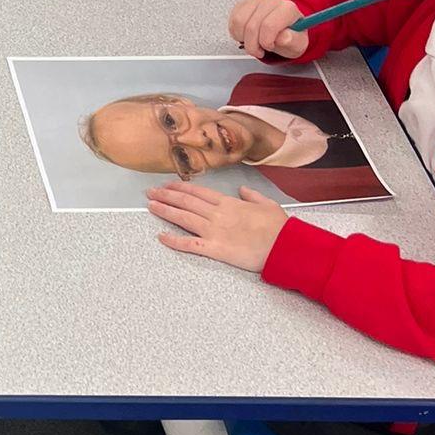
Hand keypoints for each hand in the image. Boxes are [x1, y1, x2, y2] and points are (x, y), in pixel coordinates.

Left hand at [146, 181, 286, 272]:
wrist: (285, 246)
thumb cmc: (279, 228)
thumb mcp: (268, 205)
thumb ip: (253, 196)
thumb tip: (243, 190)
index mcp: (229, 203)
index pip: (199, 192)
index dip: (181, 187)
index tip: (168, 185)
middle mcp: (218, 214)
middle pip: (186, 201)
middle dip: (166, 195)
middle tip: (150, 192)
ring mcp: (215, 231)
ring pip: (184, 217)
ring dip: (165, 211)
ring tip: (150, 206)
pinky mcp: (216, 249)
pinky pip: (190, 244)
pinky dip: (174, 240)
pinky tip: (161, 237)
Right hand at [229, 0, 309, 62]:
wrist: (283, 30)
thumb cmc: (290, 37)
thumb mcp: (297, 45)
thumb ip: (292, 42)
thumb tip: (284, 37)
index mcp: (288, 9)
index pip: (269, 25)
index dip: (266, 41)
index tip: (269, 47)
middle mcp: (272, 1)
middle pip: (252, 26)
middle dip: (253, 45)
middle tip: (259, 51)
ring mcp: (256, 1)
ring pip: (239, 22)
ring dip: (243, 39)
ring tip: (253, 43)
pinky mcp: (243, 4)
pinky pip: (233, 20)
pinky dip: (237, 33)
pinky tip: (247, 36)